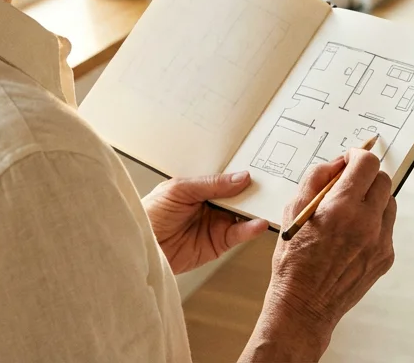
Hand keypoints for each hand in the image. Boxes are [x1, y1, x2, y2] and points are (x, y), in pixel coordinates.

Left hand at [143, 171, 269, 273]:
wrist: (140, 245)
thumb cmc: (151, 213)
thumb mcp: (180, 190)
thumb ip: (211, 185)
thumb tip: (241, 178)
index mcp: (200, 187)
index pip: (226, 178)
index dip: (242, 174)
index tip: (262, 168)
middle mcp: (210, 204)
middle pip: (239, 196)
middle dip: (254, 191)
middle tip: (272, 185)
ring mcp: (215, 224)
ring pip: (242, 215)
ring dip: (256, 210)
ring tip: (269, 204)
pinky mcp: (218, 244)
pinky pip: (238, 234)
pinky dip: (250, 229)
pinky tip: (258, 224)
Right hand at [240, 150, 396, 361]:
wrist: (305, 305)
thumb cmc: (294, 261)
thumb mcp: (293, 210)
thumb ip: (316, 179)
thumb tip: (336, 163)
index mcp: (342, 208)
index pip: (367, 164)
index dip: (358, 155)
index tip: (349, 159)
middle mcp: (367, 223)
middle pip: (383, 179)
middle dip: (366, 175)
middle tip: (348, 183)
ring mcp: (380, 242)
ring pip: (390, 202)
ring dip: (373, 198)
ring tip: (351, 210)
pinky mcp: (386, 257)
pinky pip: (387, 227)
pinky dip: (374, 222)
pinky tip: (353, 233)